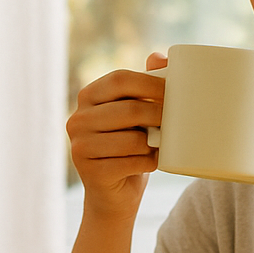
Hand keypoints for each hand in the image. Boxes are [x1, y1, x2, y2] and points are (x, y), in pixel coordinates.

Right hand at [66, 54, 167, 219]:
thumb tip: (159, 56)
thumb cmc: (130, 148)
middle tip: (176, 123)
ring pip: (133, 139)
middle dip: (159, 115)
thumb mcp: (137, 114)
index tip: (174, 92)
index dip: (151, 84)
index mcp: (88, 97)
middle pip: (129, 109)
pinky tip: (151, 163)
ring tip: (159, 146)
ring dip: (155, 144)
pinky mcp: (90, 172)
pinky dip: (149, 163)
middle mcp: (77, 119)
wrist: (115, 195)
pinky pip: (132, 162)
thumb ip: (144, 85)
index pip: (120, 79)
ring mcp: (80, 146)